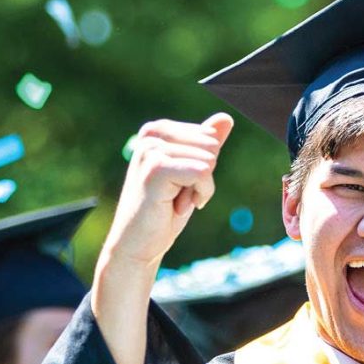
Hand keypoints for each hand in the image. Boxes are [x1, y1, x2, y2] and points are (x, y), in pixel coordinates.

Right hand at [103, 114, 233, 270]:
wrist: (137, 245)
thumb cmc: (163, 211)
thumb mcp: (190, 173)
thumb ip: (205, 145)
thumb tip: (226, 118)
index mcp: (157, 130)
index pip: (209, 137)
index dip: (203, 166)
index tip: (179, 184)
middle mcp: (151, 134)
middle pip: (210, 146)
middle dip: (202, 176)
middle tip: (176, 196)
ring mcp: (151, 150)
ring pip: (209, 161)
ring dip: (199, 189)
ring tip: (173, 202)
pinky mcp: (155, 169)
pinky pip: (203, 173)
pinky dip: (201, 195)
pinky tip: (178, 207)